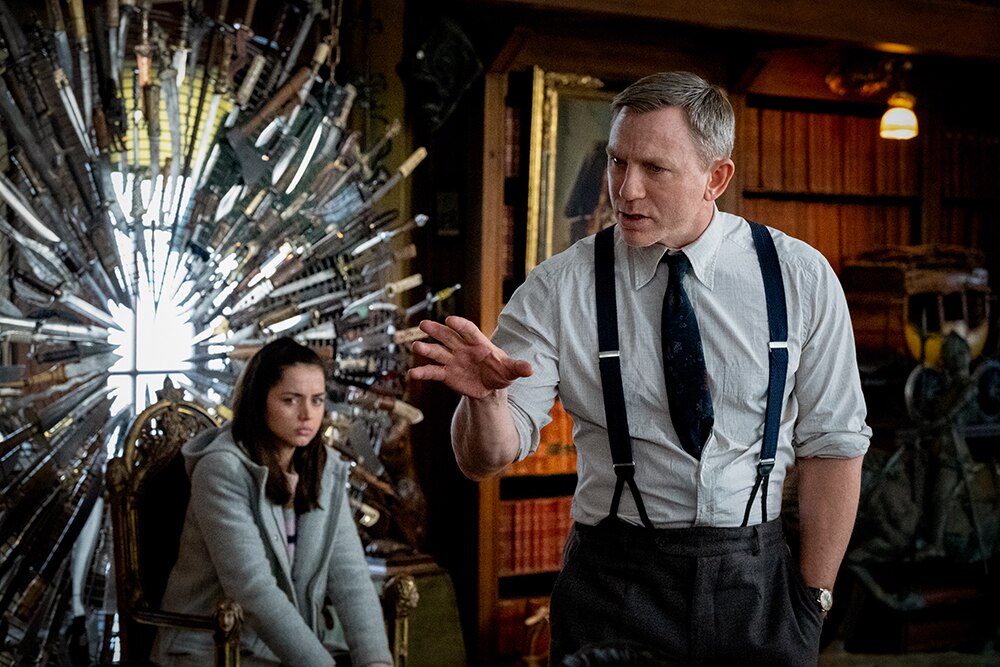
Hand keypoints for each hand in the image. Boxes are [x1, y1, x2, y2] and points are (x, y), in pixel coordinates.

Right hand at [407, 316, 531, 398]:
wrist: (489, 387)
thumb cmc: (500, 372)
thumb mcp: (510, 371)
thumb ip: (518, 368)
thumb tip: (530, 369)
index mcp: (478, 342)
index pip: (468, 330)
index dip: (459, 324)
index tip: (449, 320)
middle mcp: (462, 348)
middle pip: (447, 336)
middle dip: (436, 331)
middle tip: (423, 325)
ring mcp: (452, 359)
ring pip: (437, 351)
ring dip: (426, 349)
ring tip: (415, 347)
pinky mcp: (446, 373)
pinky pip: (433, 371)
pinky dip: (422, 373)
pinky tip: (412, 374)